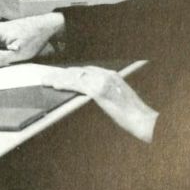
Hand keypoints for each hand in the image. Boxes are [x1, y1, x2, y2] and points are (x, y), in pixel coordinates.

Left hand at [42, 66, 158, 142]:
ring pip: (75, 76)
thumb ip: (105, 92)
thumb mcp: (118, 97)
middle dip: (62, 73)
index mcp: (111, 75)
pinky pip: (77, 86)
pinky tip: (55, 86)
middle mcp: (106, 74)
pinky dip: (65, 84)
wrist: (143, 120)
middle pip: (78, 71)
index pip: (86, 70)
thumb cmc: (133, 113)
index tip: (60, 74)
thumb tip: (92, 93)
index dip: (71, 72)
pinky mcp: (99, 92)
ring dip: (58, 78)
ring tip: (46, 81)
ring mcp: (103, 82)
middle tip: (48, 76)